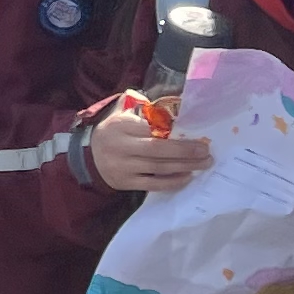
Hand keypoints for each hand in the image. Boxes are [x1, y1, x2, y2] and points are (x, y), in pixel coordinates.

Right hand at [92, 113, 213, 194]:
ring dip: (185, 166)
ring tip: (204, 163)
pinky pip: (154, 184)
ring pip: (159, 167)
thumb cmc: (113, 133)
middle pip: (158, 149)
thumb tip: (176, 109)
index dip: (176, 132)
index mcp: (122, 126)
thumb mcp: (122, 117)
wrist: (87, 156)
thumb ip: (144, 112)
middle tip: (206, 150)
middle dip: (185, 151)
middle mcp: (121, 147)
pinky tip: (187, 177)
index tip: (196, 134)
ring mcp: (123, 167)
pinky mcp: (125, 183)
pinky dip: (173, 182)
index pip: (152, 128)